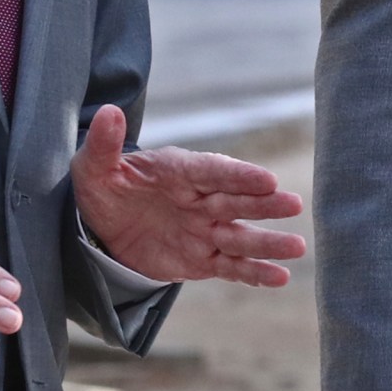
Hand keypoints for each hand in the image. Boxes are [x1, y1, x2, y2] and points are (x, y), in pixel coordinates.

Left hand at [70, 104, 307, 284]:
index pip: (212, 171)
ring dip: (268, 242)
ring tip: (297, 247)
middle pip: (236, 201)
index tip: (265, 179)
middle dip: (264, 204)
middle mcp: (200, 200)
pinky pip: (231, 267)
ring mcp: (204, 230)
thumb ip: (105, 144)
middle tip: (293, 204)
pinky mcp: (201, 260)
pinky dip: (255, 273)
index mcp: (180, 171)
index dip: (238, 175)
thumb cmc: (103, 187)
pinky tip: (280, 277)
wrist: (101, 226)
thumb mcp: (94, 166)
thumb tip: (107, 113)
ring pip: (240, 236)